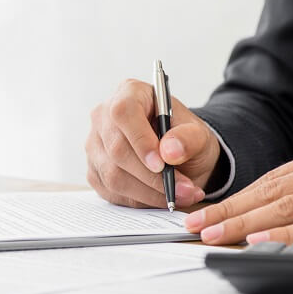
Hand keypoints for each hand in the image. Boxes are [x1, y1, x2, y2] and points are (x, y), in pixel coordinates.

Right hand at [86, 79, 221, 208]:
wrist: (177, 154)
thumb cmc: (183, 136)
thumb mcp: (198, 133)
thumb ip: (188, 138)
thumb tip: (170, 152)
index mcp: (128, 93)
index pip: (124, 113)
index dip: (140, 140)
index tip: (162, 165)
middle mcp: (103, 117)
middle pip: (116, 150)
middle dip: (152, 177)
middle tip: (183, 190)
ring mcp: (95, 145)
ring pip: (113, 175)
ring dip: (149, 193)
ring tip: (180, 196)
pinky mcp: (94, 171)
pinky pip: (112, 192)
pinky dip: (140, 200)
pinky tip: (161, 198)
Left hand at [185, 138, 292, 245]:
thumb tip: (271, 214)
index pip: (272, 179)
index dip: (236, 197)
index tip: (207, 212)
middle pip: (271, 191)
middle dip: (229, 210)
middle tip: (196, 225)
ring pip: (286, 207)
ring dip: (244, 223)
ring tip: (214, 234)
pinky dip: (285, 234)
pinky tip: (259, 240)